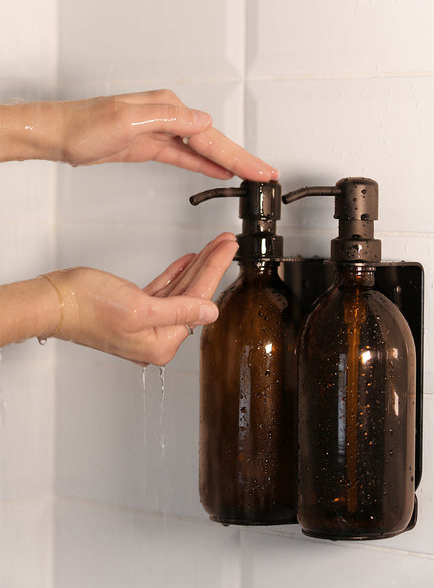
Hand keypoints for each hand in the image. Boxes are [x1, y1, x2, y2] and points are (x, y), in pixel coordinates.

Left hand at [0, 90, 278, 181]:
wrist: (61, 135)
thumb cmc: (85, 127)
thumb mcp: (127, 121)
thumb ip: (168, 119)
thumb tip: (202, 121)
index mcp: (167, 108)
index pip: (211, 136)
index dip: (238, 155)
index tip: (259, 169)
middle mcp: (168, 116)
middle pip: (213, 142)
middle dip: (242, 159)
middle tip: (266, 174)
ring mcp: (162, 131)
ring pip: (203, 150)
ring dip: (227, 163)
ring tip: (251, 174)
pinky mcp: (152, 145)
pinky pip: (186, 156)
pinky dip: (204, 165)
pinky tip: (217, 172)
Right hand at [49, 232, 237, 364]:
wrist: (52, 301)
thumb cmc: (86, 307)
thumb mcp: (140, 308)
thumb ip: (179, 311)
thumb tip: (210, 313)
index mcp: (160, 344)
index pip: (198, 303)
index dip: (215, 271)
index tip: (228, 250)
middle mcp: (155, 338)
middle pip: (192, 296)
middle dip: (211, 266)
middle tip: (226, 243)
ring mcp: (144, 325)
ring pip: (179, 292)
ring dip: (196, 268)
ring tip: (213, 247)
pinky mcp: (134, 312)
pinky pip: (163, 292)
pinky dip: (176, 275)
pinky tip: (188, 262)